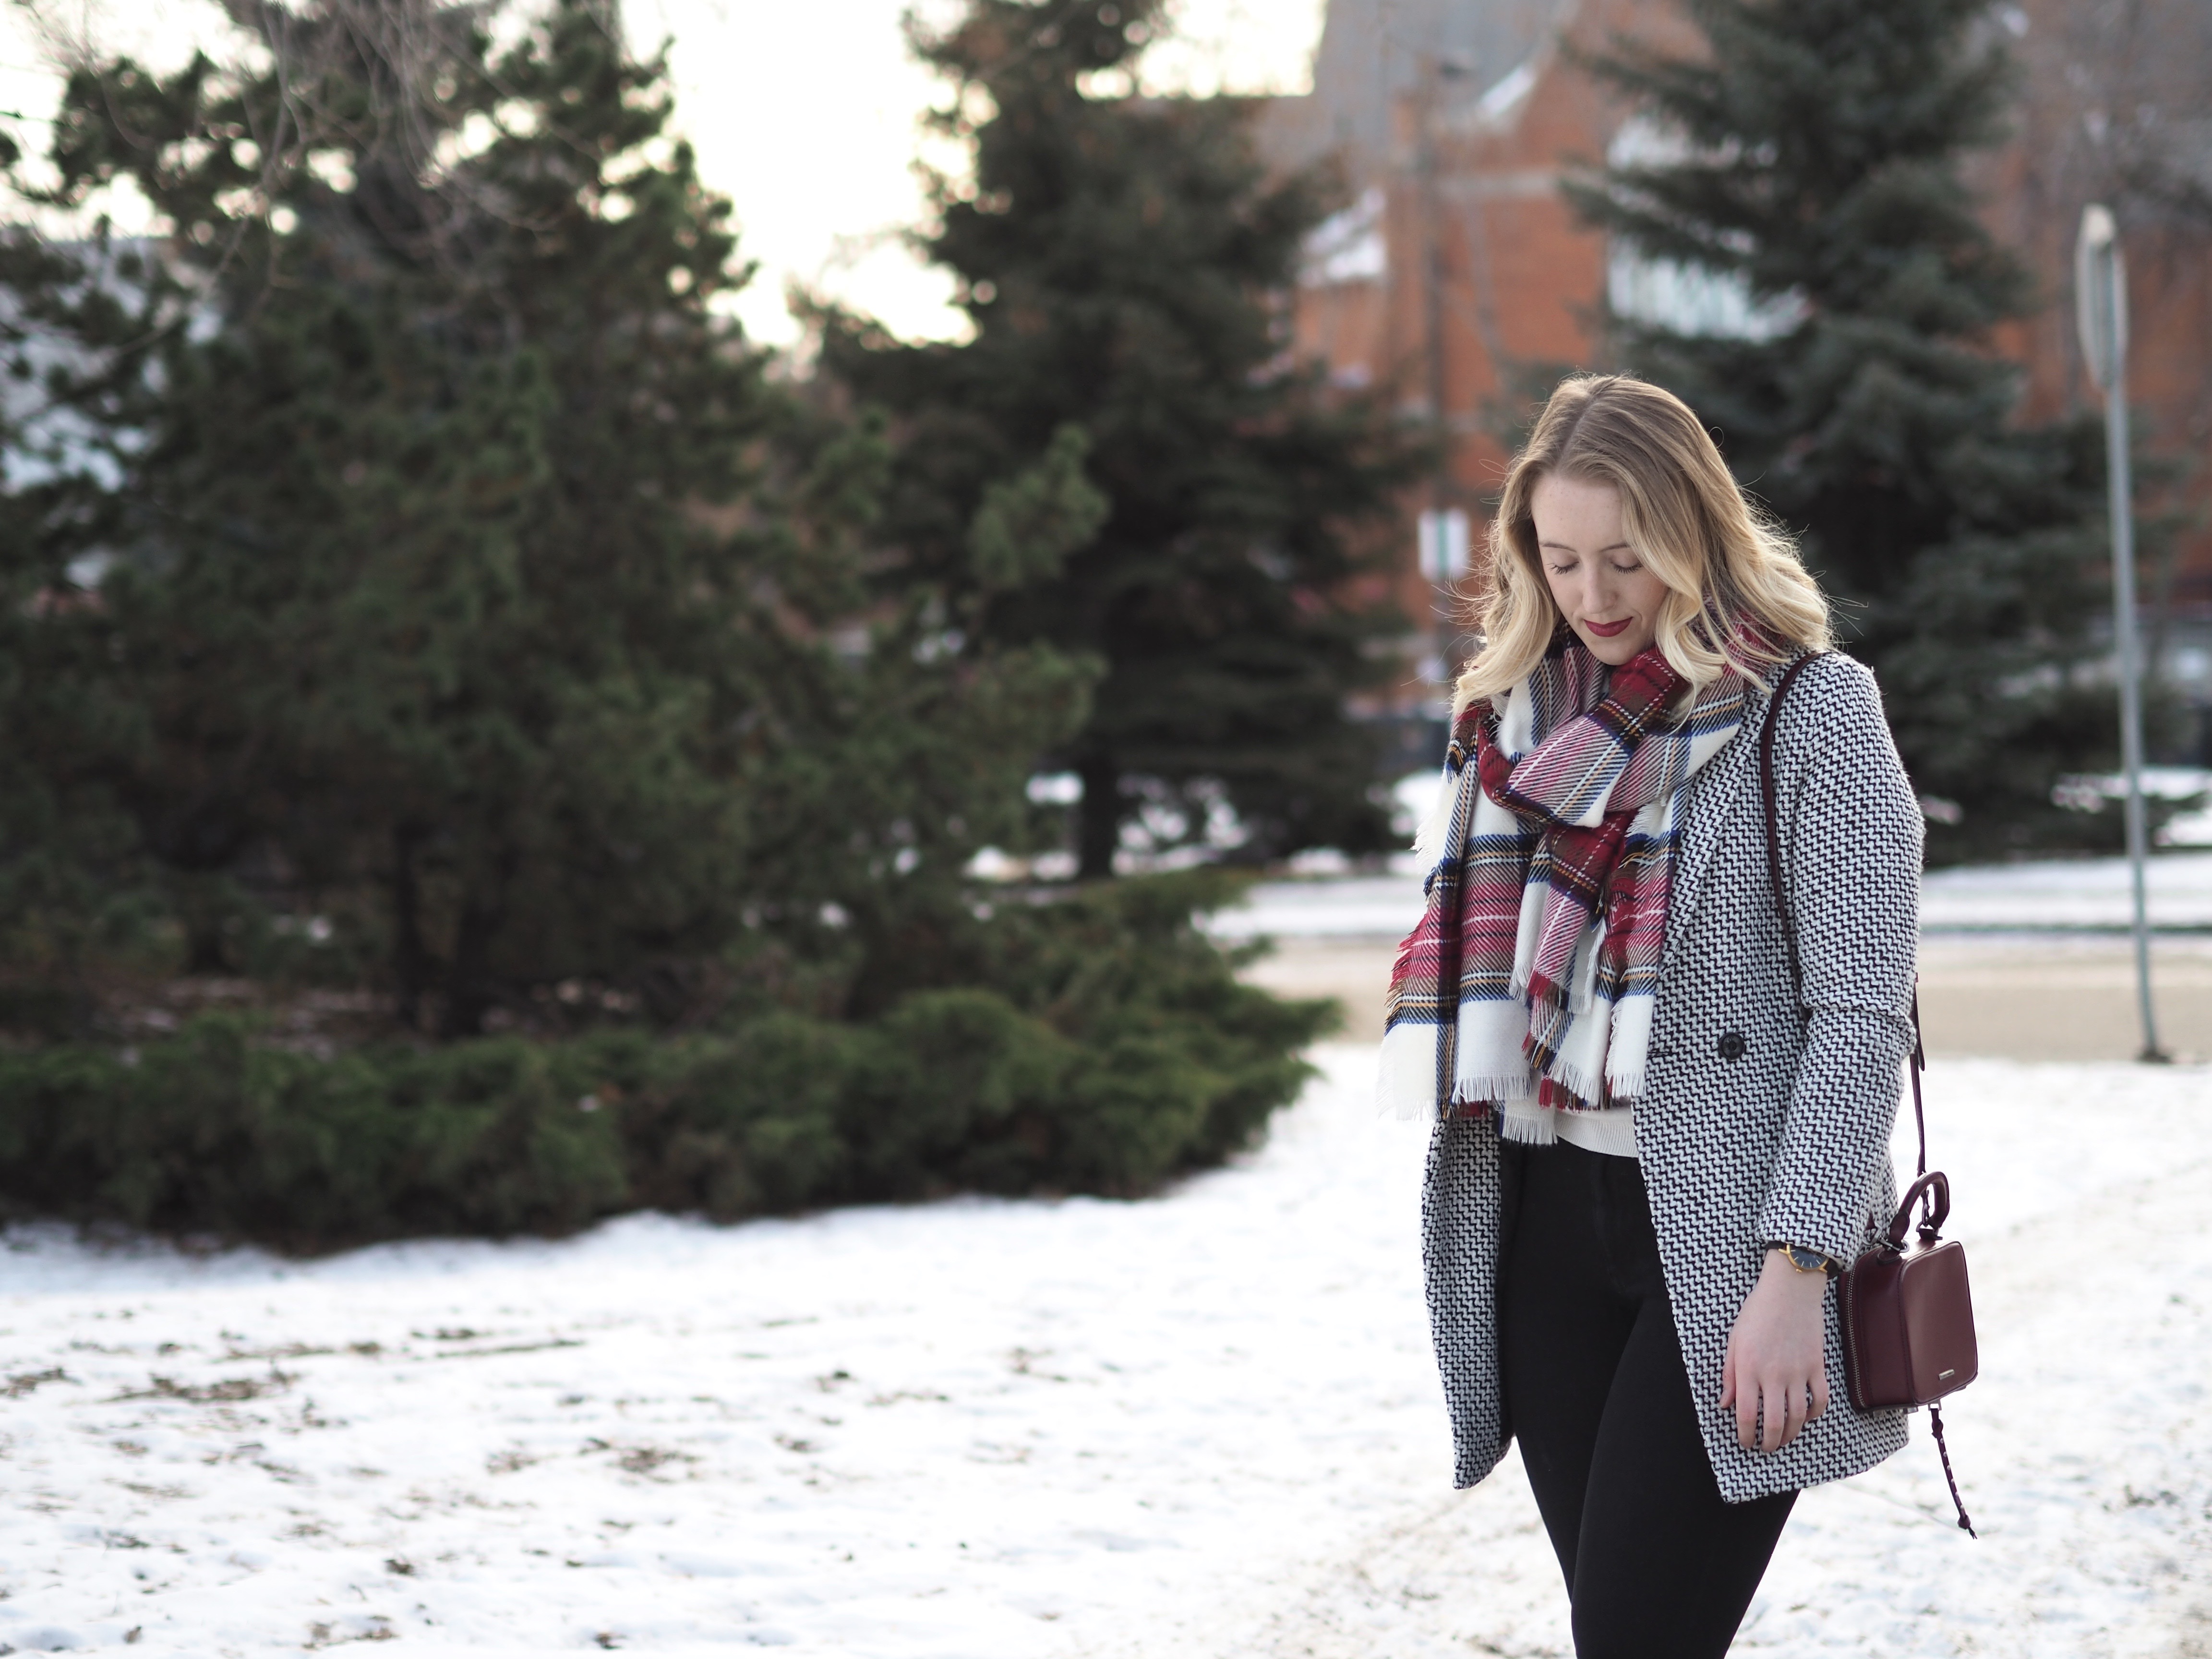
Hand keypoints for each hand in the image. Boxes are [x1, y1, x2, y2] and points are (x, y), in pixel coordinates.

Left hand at [1720, 1248, 1830, 1451]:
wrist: (1789, 1291)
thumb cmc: (1756, 1313)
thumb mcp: (1734, 1341)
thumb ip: (1730, 1375)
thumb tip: (1725, 1404)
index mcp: (1749, 1369)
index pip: (1746, 1414)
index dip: (1745, 1435)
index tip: (1744, 1443)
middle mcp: (1773, 1375)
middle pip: (1775, 1423)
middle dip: (1769, 1443)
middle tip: (1765, 1448)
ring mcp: (1798, 1372)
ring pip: (1798, 1417)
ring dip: (1791, 1434)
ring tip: (1784, 1439)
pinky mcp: (1817, 1367)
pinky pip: (1819, 1399)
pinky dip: (1815, 1414)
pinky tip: (1806, 1418)